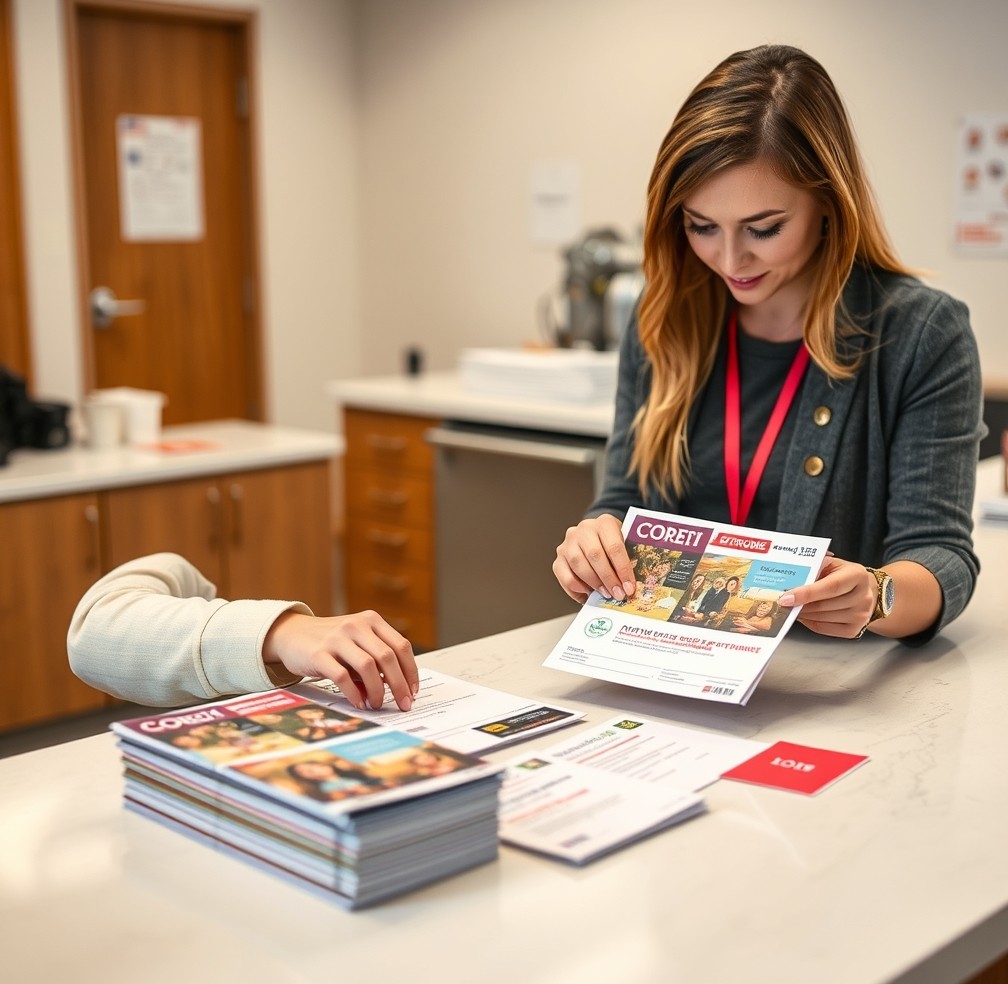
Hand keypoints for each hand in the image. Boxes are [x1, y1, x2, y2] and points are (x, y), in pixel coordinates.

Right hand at [262, 610, 418, 710]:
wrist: (292, 634)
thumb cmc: (331, 642)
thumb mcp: (357, 642)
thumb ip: (376, 660)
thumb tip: (396, 690)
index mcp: (371, 620)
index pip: (401, 645)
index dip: (410, 671)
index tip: (413, 691)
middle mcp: (356, 626)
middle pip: (387, 657)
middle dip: (399, 685)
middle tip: (403, 704)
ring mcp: (337, 638)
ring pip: (368, 666)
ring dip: (377, 690)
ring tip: (377, 704)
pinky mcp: (318, 654)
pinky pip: (342, 676)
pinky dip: (354, 693)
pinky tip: (358, 703)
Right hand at [553, 514, 635, 604]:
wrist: (597, 539)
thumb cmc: (614, 546)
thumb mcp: (626, 546)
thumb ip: (628, 561)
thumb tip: (630, 586)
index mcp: (605, 523)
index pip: (614, 546)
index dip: (623, 569)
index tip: (629, 587)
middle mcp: (584, 529)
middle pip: (595, 554)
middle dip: (608, 578)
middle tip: (618, 594)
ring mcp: (568, 543)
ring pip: (578, 564)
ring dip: (593, 583)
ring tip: (605, 594)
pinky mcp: (558, 558)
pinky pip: (565, 576)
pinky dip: (577, 588)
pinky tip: (588, 594)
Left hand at [778, 556, 876, 638]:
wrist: (867, 591)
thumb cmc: (845, 576)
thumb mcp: (834, 564)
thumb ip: (817, 566)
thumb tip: (794, 574)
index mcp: (857, 575)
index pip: (830, 587)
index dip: (806, 593)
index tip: (786, 597)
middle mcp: (863, 597)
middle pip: (823, 605)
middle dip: (800, 604)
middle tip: (784, 602)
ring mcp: (860, 616)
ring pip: (821, 618)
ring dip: (803, 613)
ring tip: (793, 606)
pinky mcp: (854, 630)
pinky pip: (824, 629)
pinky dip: (809, 622)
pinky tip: (804, 615)